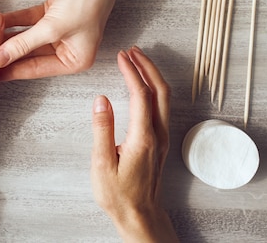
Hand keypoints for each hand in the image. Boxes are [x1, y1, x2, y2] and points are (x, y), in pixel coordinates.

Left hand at [0, 0, 121, 79]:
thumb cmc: (89, 0)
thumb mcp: (52, 28)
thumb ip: (23, 44)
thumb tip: (0, 58)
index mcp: (76, 60)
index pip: (37, 69)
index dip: (12, 69)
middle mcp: (69, 47)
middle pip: (31, 54)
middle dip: (8, 52)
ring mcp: (61, 29)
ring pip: (28, 37)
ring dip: (8, 35)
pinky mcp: (53, 13)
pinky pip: (29, 21)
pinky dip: (15, 20)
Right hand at [90, 47, 177, 242]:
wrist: (140, 216)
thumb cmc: (119, 195)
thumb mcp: (102, 164)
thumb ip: (102, 129)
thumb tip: (101, 100)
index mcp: (143, 137)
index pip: (141, 94)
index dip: (131, 72)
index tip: (121, 57)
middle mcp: (158, 134)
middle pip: (160, 90)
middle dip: (147, 66)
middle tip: (132, 51)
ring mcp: (162, 137)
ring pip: (164, 97)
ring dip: (152, 75)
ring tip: (137, 61)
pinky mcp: (160, 141)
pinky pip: (162, 106)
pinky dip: (153, 88)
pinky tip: (143, 85)